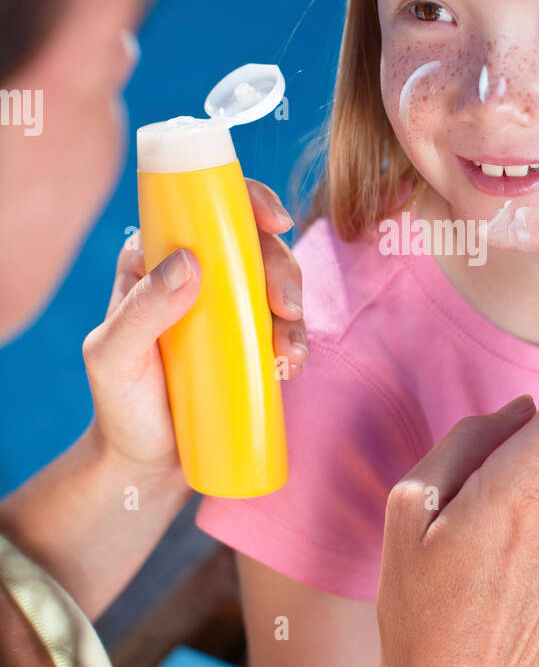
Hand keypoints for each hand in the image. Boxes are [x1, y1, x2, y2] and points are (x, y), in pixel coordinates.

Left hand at [81, 179, 305, 477]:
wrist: (146, 465)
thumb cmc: (121, 405)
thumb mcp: (114, 357)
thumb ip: (143, 310)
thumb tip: (190, 261)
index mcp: (155, 261)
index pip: (201, 210)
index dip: (245, 200)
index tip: (274, 220)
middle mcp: (196, 277)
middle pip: (252, 244)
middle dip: (281, 265)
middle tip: (286, 305)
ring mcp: (228, 311)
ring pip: (275, 283)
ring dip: (295, 307)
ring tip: (289, 350)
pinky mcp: (251, 344)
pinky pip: (285, 328)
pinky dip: (296, 339)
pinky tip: (290, 364)